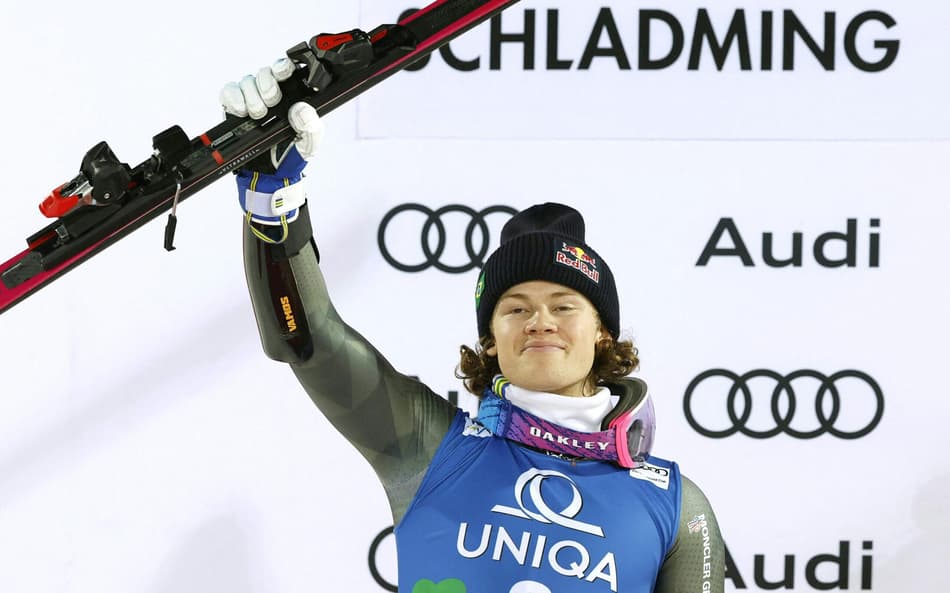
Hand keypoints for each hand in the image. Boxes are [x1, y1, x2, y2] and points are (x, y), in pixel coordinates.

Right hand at [221, 61, 324, 240]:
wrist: (269, 176)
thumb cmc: (291, 155)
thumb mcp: (309, 144)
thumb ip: (312, 127)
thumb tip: (300, 109)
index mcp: (291, 96)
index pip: (286, 70)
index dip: (283, 66)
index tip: (284, 72)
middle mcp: (271, 94)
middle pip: (264, 72)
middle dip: (267, 86)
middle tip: (270, 103)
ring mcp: (251, 99)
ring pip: (247, 81)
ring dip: (252, 96)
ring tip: (258, 114)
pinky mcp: (233, 107)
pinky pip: (229, 91)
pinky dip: (234, 97)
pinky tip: (241, 110)